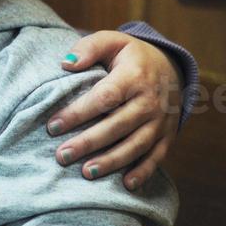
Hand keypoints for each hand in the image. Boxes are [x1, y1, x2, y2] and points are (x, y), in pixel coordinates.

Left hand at [47, 31, 182, 190]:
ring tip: (86, 173)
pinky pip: (157, 156)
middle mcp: (150, 102)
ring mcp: (161, 121)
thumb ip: (88, 48)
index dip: (78, 113)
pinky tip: (126, 185)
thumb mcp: (111, 40)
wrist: (172, 67)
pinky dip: (144, 172)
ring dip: (112, 161)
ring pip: (136, 145)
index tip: (53, 126)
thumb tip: (65, 64)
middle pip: (117, 126)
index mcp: (133, 77)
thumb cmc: (130, 55)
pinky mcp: (168, 135)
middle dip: (89, 143)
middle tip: (61, 156)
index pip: (104, 98)